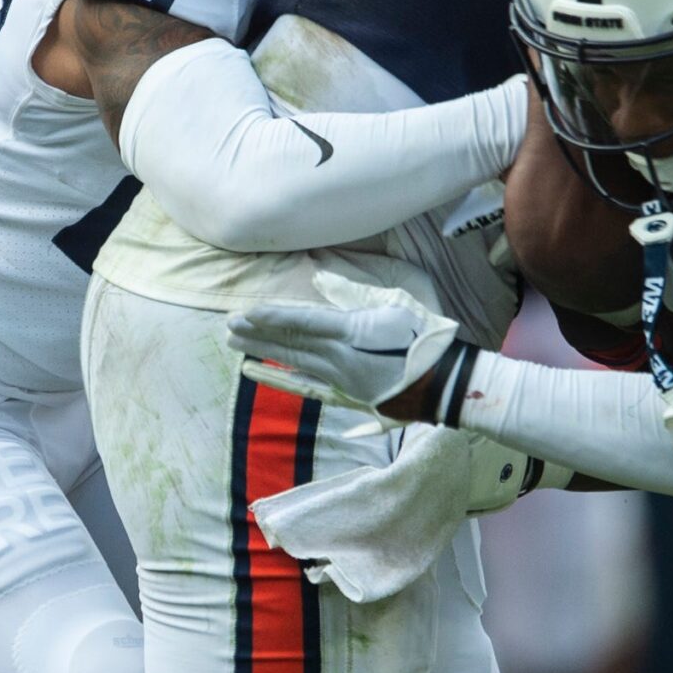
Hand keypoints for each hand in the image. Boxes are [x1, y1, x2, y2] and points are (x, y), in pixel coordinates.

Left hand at [228, 273, 461, 420]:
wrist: (444, 382)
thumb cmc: (423, 338)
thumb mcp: (393, 306)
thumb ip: (354, 294)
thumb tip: (324, 279)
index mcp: (351, 332)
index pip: (302, 322)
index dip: (272, 317)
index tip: (246, 313)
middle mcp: (339, 357)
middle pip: (290, 343)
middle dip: (257, 334)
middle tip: (229, 326)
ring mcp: (340, 378)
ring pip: (293, 362)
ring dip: (262, 352)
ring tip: (235, 344)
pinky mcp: (345, 394)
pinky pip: (305, 386)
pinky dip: (280, 379)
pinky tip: (258, 374)